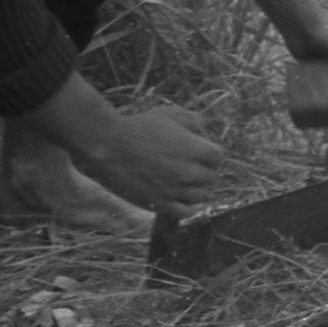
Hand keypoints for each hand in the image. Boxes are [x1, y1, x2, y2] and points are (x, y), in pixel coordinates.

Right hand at [77, 105, 222, 217]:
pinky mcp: (161, 204)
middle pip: (211, 178)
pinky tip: (176, 194)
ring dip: (196, 188)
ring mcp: (175, 191)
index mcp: (193, 149)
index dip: (210, 153)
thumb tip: (204, 132)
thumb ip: (193, 120)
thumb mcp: (168, 114)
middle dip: (204, 170)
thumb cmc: (138, 127)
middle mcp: (188, 172)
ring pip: (201, 196)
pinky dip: (185, 204)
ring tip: (182, 179)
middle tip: (189, 164)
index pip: (218, 157)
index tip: (199, 151)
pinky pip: (186, 212)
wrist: (109, 147)